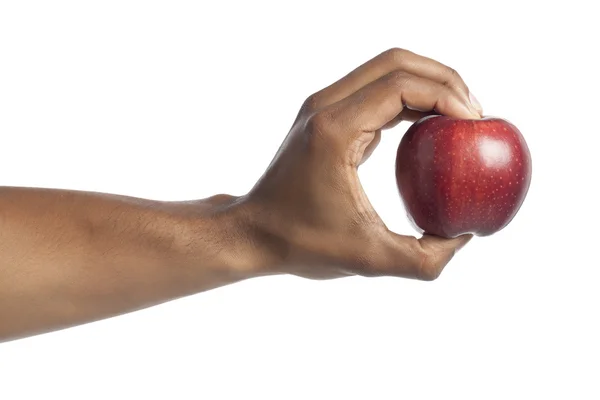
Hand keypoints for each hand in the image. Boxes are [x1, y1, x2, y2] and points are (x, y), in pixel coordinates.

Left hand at [243, 48, 481, 280]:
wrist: (253, 232)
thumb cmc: (301, 243)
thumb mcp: (367, 260)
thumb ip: (423, 259)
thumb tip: (462, 238)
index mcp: (334, 130)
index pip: (401, 85)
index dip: (446, 95)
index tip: (474, 123)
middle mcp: (325, 106)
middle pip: (396, 62)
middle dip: (444, 78)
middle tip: (474, 113)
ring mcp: (322, 106)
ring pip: (385, 69)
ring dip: (427, 83)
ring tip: (459, 116)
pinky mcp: (325, 115)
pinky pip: (374, 90)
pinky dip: (408, 97)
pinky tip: (429, 126)